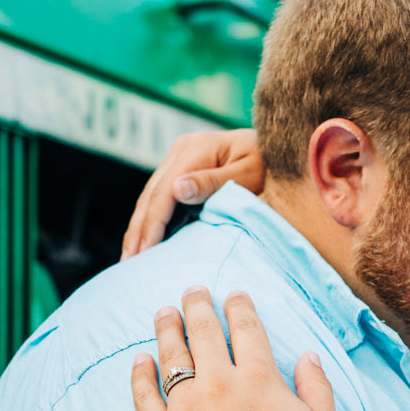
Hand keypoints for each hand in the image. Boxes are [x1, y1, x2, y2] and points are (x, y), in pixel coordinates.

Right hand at [121, 129, 263, 258]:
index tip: (144, 251)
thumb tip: (177, 189)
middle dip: (138, 229)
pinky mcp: (184, 169)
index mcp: (197, 148)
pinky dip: (151, 219)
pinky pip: (161, 196)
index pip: (165, 190)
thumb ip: (214, 182)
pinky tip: (144, 239)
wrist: (281, 151)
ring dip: (139, 226)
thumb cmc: (271, 164)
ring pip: (151, 196)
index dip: (152, 223)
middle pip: (152, 194)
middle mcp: (183, 150)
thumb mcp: (249, 173)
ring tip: (130, 256)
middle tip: (128, 261)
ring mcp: (181, 158)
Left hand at [132, 288, 339, 410]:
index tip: (233, 295)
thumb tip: (308, 354)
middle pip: (205, 333)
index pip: (247, 329)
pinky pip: (145, 397)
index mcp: (260, 380)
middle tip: (192, 290)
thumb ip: (317, 386)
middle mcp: (220, 386)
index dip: (240, 307)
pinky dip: (140, 375)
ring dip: (167, 329)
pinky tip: (139, 360)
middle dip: (198, 305)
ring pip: (172, 357)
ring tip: (163, 312)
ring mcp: (187, 410)